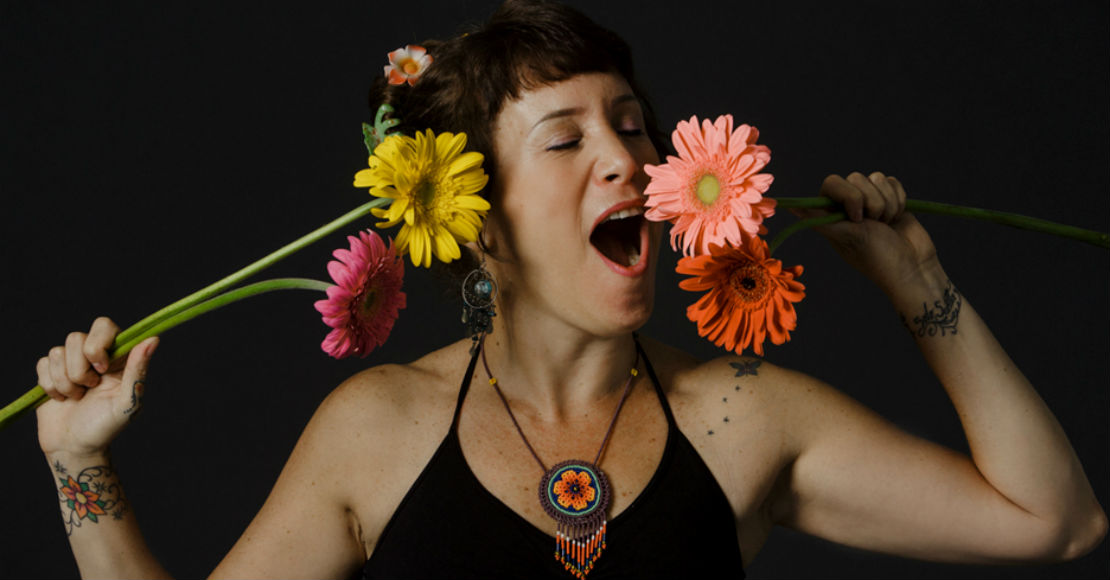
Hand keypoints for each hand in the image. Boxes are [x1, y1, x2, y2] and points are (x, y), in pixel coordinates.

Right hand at [35, 317, 158, 457]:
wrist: (73, 447)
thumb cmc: (105, 427)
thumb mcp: (127, 402)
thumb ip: (138, 370)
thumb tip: (153, 339)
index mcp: (117, 358)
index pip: (104, 326)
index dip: (98, 344)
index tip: (102, 369)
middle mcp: (94, 356)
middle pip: (76, 337)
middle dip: (79, 367)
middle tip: (89, 387)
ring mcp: (70, 363)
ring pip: (57, 351)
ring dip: (65, 381)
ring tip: (77, 397)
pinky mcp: (50, 372)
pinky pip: (42, 363)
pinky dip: (50, 386)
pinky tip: (61, 399)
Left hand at [800, 172, 941, 294]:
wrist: (912, 265)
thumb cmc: (876, 257)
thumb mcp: (846, 237)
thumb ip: (820, 220)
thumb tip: (789, 207)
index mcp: (831, 213)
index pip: (831, 183)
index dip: (847, 195)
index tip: (857, 218)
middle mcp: (848, 204)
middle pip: (855, 178)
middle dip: (870, 201)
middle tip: (873, 224)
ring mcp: (870, 199)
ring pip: (875, 178)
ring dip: (886, 203)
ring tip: (886, 224)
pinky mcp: (890, 196)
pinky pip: (891, 181)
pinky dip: (898, 200)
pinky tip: (897, 218)